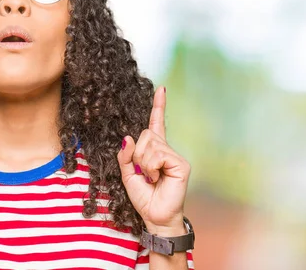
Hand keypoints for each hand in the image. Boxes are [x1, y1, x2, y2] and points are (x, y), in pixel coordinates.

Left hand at [117, 86, 190, 232]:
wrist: (155, 216)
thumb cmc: (144, 197)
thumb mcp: (126, 174)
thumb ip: (125, 156)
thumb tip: (128, 138)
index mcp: (154, 150)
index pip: (156, 123)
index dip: (158, 106)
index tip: (161, 89)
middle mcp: (166, 149)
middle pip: (146, 134)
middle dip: (137, 154)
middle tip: (142, 172)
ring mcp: (174, 156)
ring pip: (150, 144)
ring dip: (143, 163)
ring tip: (150, 177)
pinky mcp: (180, 163)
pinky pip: (158, 154)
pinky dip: (151, 166)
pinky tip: (157, 178)